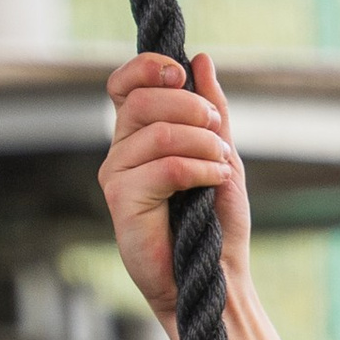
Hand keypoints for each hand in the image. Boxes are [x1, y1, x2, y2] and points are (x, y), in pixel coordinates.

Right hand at [100, 49, 249, 336]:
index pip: (124, 84)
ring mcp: (117, 175)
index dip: (147, 67)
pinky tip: (215, 179)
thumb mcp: (220, 154)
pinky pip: (165, 167)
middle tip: (219, 129)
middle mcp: (121, 151)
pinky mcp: (122, 201)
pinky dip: (199, 167)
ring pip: (157, 132)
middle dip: (188, 106)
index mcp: (138, 136)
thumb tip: (201, 60)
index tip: (181, 73)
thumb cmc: (215, 225)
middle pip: (141, 100)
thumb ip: (211, 110)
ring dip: (201, 141)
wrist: (215, 279)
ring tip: (222, 162)